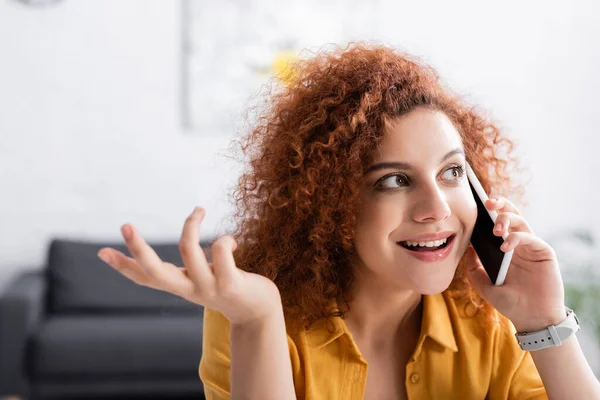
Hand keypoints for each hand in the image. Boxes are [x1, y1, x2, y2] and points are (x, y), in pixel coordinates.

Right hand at [96, 207, 281, 325]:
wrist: (258, 311)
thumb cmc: (228, 285)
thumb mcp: (203, 276)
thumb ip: (191, 262)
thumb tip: (189, 230)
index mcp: (178, 286)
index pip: (144, 278)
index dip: (123, 265)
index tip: (101, 251)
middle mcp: (189, 289)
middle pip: (155, 272)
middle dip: (138, 248)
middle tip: (124, 224)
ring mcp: (208, 288)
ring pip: (188, 251)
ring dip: (190, 225)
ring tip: (198, 210)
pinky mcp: (230, 284)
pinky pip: (220, 251)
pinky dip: (223, 239)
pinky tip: (231, 241)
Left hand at [465, 197, 565, 332]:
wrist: (531, 319)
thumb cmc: (510, 302)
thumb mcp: (483, 285)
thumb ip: (473, 267)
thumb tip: (467, 248)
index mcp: (504, 248)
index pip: (497, 222)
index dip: (489, 211)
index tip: (477, 202)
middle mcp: (518, 244)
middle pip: (511, 215)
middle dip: (500, 205)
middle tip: (488, 203)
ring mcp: (531, 247)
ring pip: (521, 222)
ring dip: (507, 220)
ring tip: (496, 230)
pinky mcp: (544, 253)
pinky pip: (530, 238)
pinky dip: (517, 238)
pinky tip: (506, 246)